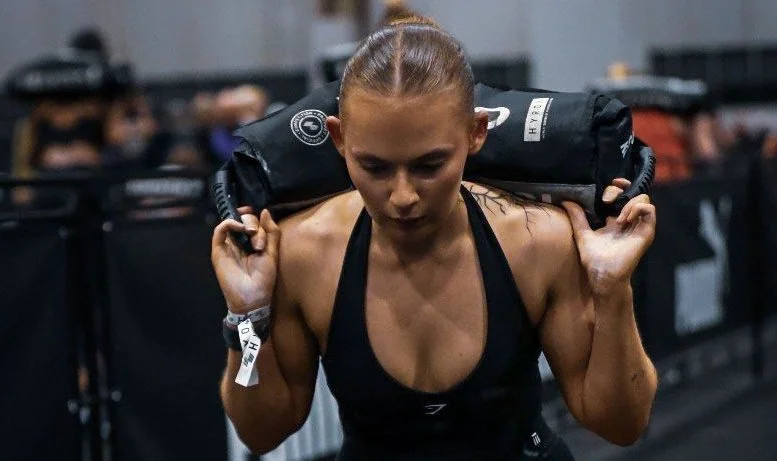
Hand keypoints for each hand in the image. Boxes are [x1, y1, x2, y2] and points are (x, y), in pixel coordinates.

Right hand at [211, 207, 279, 313]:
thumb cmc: (264, 278)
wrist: (253, 296)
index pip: (252, 222)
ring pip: (233, 222)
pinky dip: (229, 223)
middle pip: (243, 220)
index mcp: (251, 242)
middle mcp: (239, 242)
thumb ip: (271, 232)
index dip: (255, 216)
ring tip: (253, 237)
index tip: (262, 216)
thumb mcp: (272, 252)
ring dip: (245, 224)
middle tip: (260, 242)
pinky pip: (219, 230)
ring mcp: (228, 245)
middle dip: (255, 224)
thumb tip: (265, 211)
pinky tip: (241, 228)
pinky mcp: (218, 250)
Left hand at [563, 179, 655, 296]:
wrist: (603, 275)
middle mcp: (628, 220)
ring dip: (629, 203)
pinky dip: (638, 209)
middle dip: (621, 190)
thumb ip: (577, 217)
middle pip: (633, 193)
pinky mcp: (645, 232)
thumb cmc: (594, 259)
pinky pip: (650, 211)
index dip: (616, 187)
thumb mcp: (582, 233)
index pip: (621, 194)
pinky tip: (625, 219)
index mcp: (615, 219)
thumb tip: (566, 201)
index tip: (606, 191)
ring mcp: (638, 225)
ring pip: (644, 200)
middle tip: (607, 200)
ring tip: (618, 218)